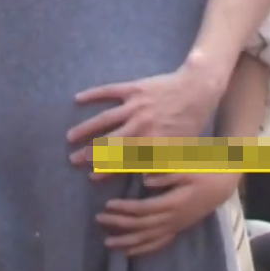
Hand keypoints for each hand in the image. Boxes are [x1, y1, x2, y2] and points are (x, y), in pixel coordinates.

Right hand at [67, 60, 225, 163]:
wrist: (198, 89)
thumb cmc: (191, 122)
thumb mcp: (180, 148)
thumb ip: (163, 164)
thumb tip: (144, 182)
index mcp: (152, 143)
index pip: (124, 161)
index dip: (107, 170)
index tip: (91, 176)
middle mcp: (141, 126)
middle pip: (109, 142)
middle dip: (89, 153)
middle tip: (72, 160)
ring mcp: (136, 106)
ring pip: (104, 119)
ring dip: (85, 128)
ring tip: (70, 137)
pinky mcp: (135, 88)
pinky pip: (109, 91)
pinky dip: (93, 95)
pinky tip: (77, 99)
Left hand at [96, 172, 239, 256]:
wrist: (223, 185)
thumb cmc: (205, 172)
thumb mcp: (187, 168)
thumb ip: (165, 175)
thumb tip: (144, 180)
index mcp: (173, 203)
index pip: (143, 209)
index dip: (124, 209)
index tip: (108, 205)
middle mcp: (173, 219)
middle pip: (141, 226)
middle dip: (119, 224)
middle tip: (99, 220)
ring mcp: (176, 226)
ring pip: (148, 239)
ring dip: (127, 242)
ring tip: (108, 243)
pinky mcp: (179, 229)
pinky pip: (159, 243)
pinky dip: (143, 249)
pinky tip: (130, 252)